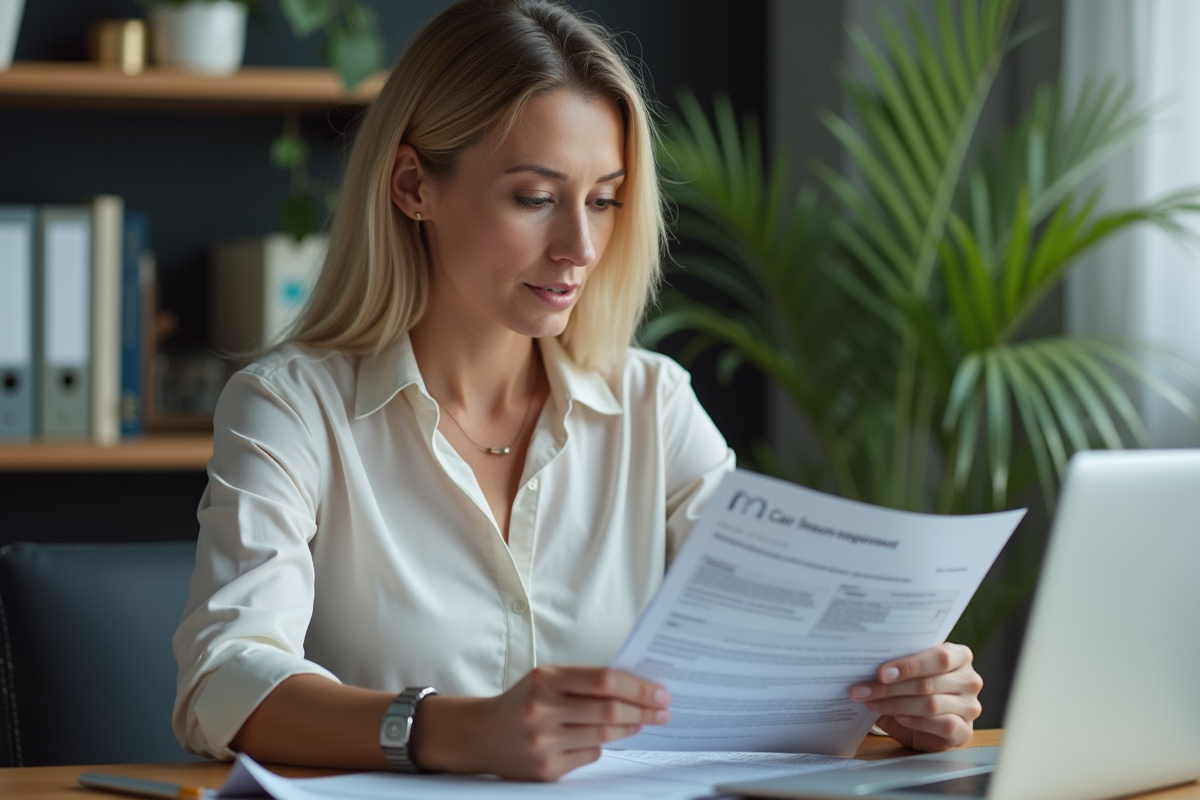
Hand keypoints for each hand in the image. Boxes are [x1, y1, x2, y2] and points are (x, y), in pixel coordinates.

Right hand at [414, 666, 670, 780]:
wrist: (481, 735)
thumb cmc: (522, 701)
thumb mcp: (546, 679)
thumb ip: (584, 681)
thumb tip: (635, 689)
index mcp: (545, 679)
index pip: (604, 680)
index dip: (638, 688)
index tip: (660, 693)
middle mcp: (543, 710)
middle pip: (610, 711)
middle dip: (644, 711)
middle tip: (663, 711)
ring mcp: (544, 742)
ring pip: (605, 735)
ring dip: (630, 729)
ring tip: (642, 722)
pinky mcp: (546, 769)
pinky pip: (590, 754)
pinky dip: (601, 744)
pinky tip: (603, 738)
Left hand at [848, 643, 981, 750]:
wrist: (923, 722)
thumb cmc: (914, 689)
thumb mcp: (908, 672)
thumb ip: (898, 664)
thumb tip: (865, 660)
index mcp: (960, 656)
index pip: (939, 657)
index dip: (909, 666)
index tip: (881, 673)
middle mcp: (969, 680)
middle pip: (929, 683)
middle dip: (891, 688)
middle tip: (863, 690)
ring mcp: (970, 706)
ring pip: (931, 704)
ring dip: (896, 704)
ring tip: (872, 703)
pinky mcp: (965, 731)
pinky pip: (942, 725)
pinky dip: (916, 721)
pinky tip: (899, 718)